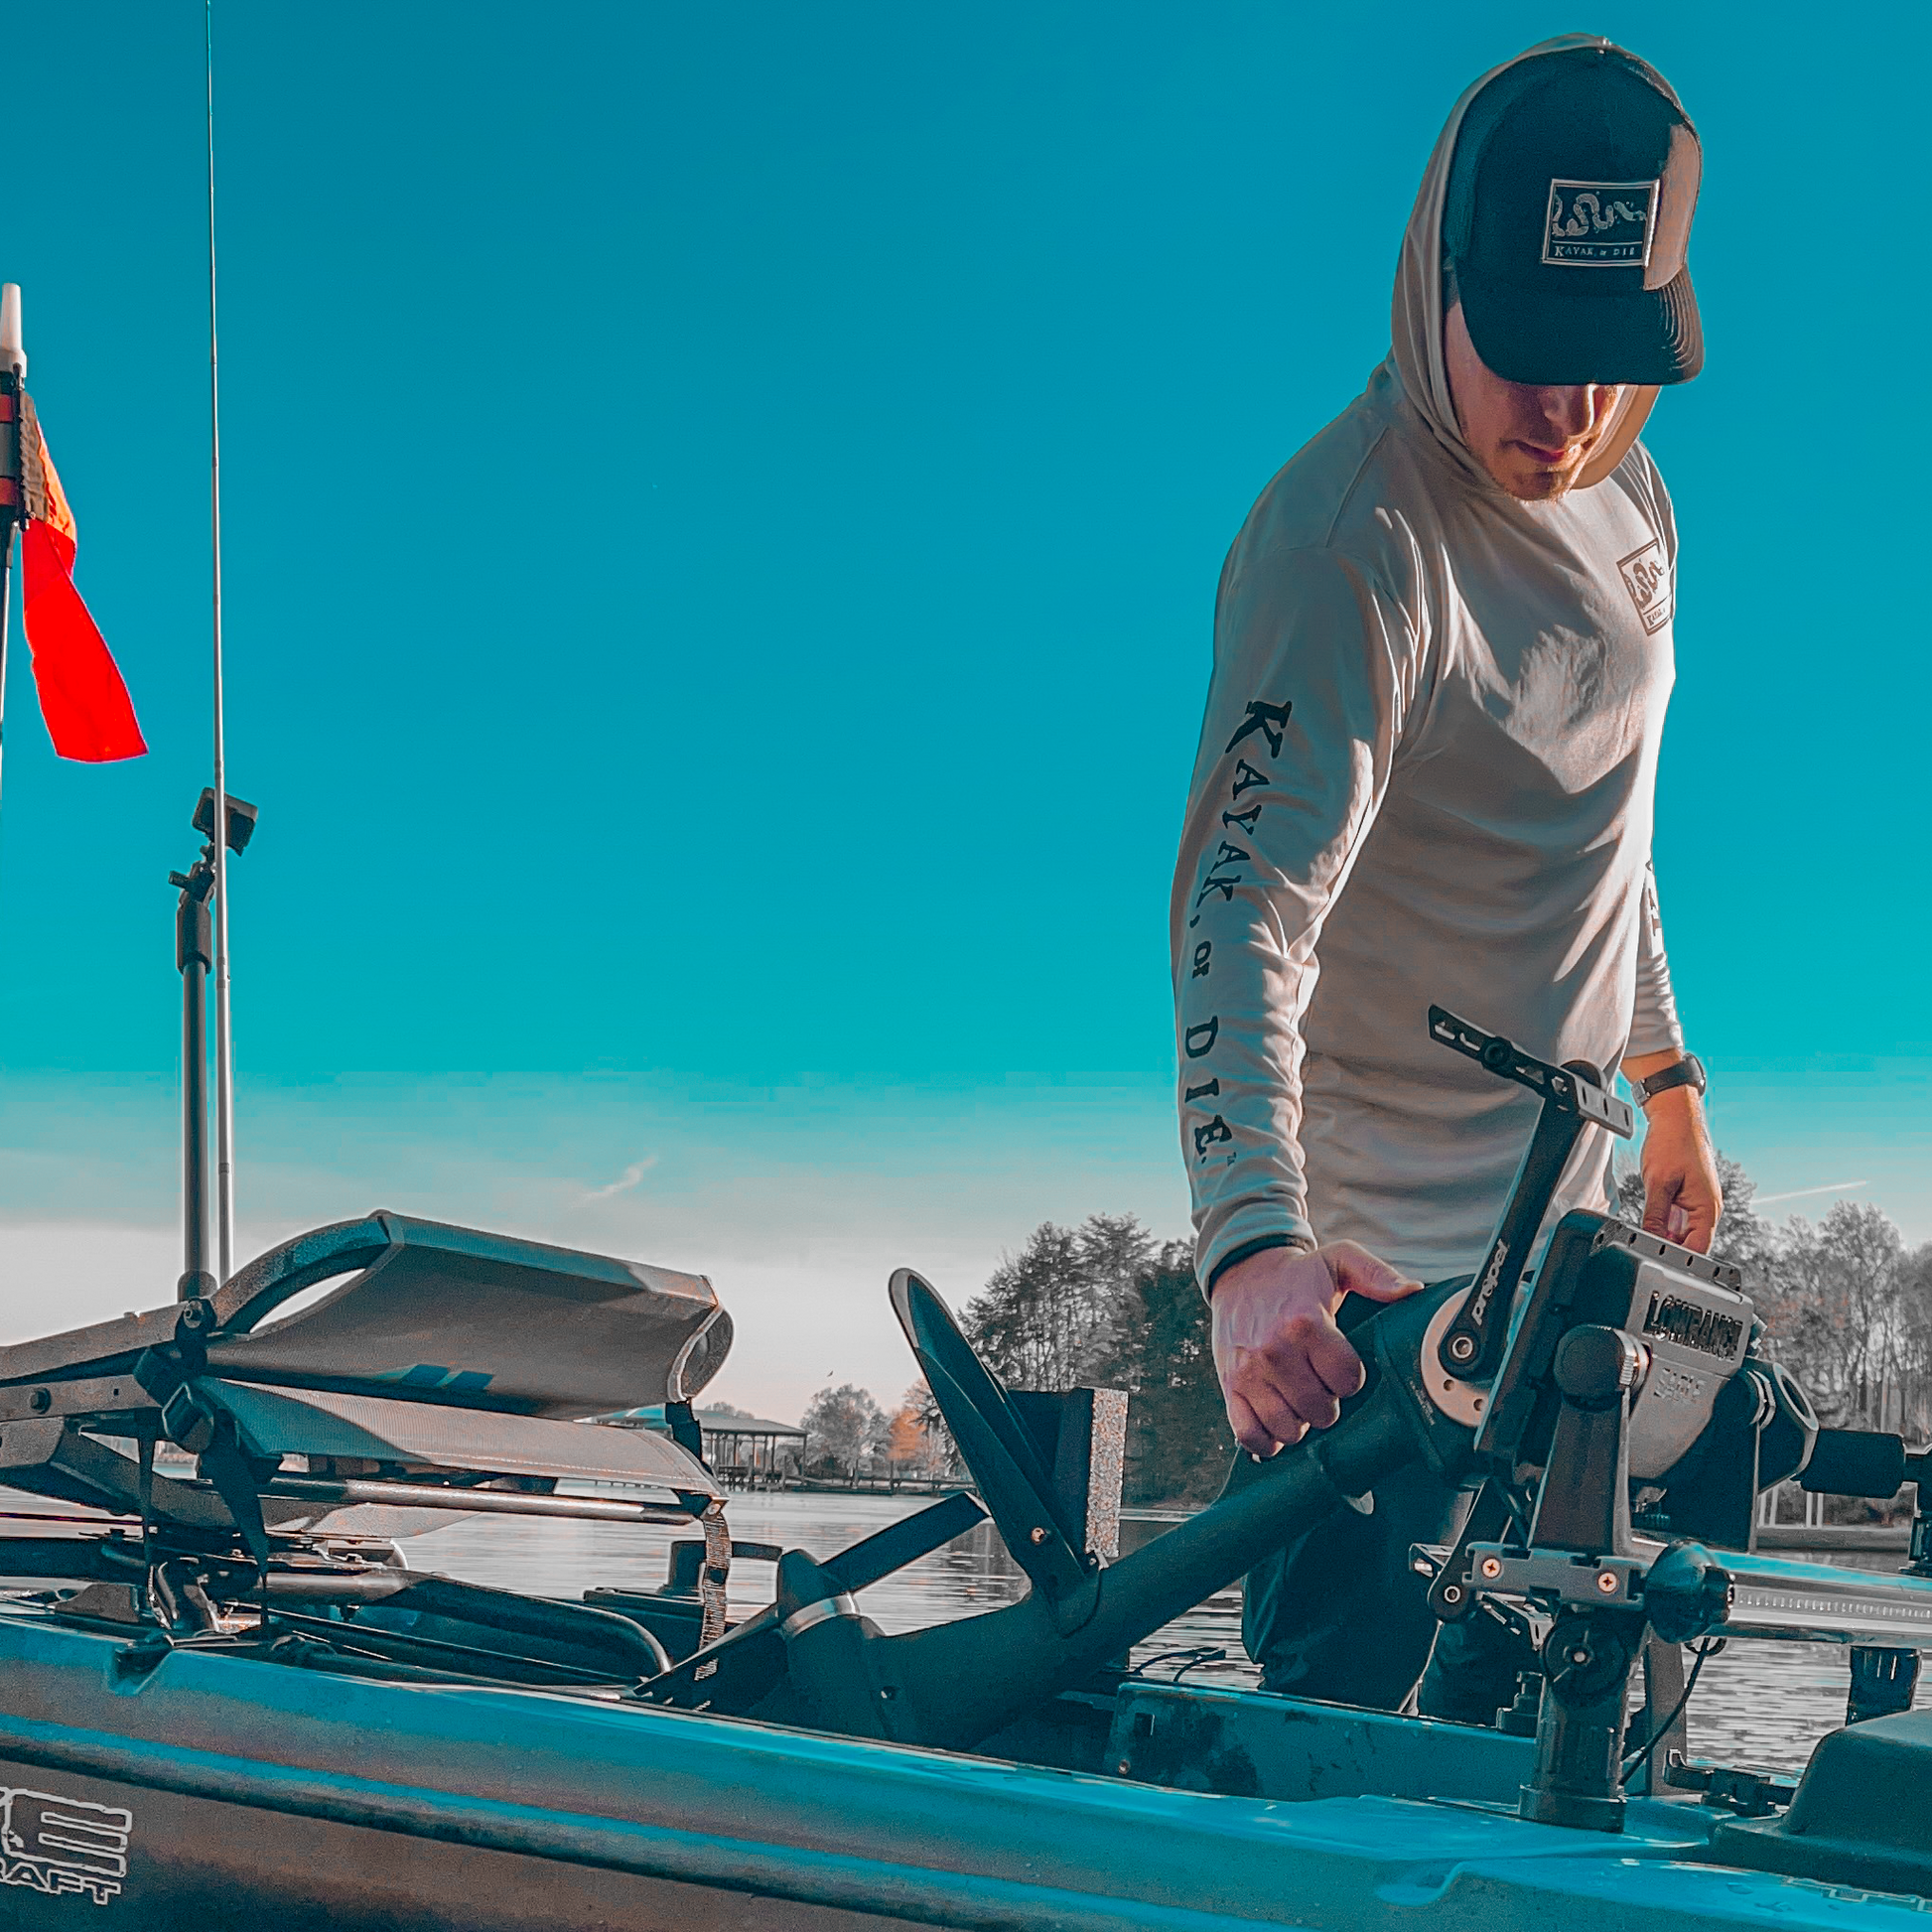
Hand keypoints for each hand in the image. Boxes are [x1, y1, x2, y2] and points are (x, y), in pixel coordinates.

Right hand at [1211, 1242, 1421, 1456]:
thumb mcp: (1339, 1261)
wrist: (1241, 1271)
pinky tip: (1276, 1425)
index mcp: (1305, 1322)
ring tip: (1299, 1400)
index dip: (1351, 1379)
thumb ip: (1378, 1276)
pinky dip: (1265, 1439)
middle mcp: (1275, 1350)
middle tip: (1321, 1384)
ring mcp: (1249, 1371)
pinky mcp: (1229, 1383)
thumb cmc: (1294, 1274)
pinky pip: (1248, 1433)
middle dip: (1328, 1403)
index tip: (1342, 1368)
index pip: (1347, 1379)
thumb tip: (1412, 1291)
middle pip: (1320, 1410)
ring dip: (1300, 1422)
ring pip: (1287, 1427)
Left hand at [1635, 1087, 1721, 1253]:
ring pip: (1683, 1230)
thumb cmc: (1672, 1142)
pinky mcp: (1690, 1195)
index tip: (1655, 1258)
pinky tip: (1651, 1215)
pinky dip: (1665, 1219)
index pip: (1698, 1249)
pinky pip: (1679, 1217)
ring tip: (1647, 1226)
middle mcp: (1708, 1208)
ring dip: (1665, 1232)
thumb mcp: (1657, 1183)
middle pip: (1690, 1242)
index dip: (1678, 1258)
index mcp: (1708, 1209)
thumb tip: (1649, 1239)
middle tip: (1644, 1244)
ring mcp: (1699, 1202)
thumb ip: (1654, 1216)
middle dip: (1669, 1245)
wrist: (1676, 1117)